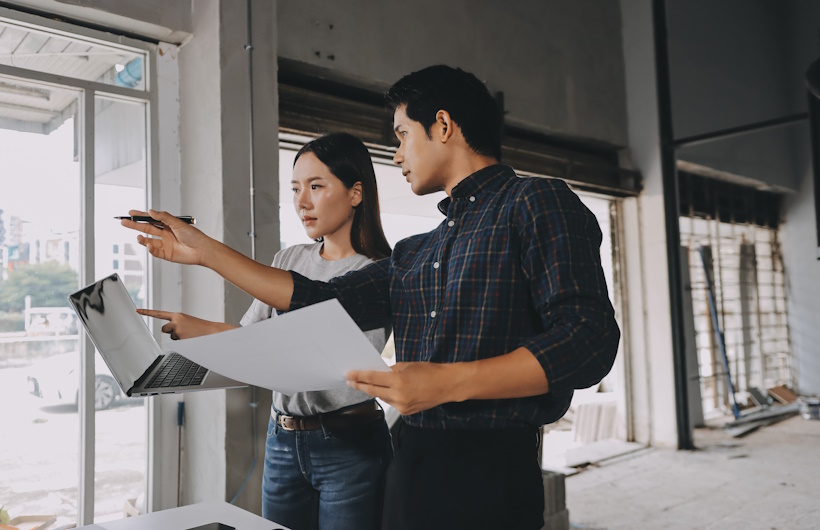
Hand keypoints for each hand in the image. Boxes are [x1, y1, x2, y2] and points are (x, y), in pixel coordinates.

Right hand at [121, 209, 212, 264]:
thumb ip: (164, 217)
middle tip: (124, 222)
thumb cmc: (194, 235)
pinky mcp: (166, 254)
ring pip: (148, 240)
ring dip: (142, 239)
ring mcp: (165, 244)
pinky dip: (150, 249)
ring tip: (138, 237)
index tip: (130, 213)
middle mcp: (165, 233)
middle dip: (135, 225)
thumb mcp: (178, 223)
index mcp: (168, 224)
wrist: (202, 250)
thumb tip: (150, 211)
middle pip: (146, 228)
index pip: (151, 219)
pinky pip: (154, 251)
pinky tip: (148, 245)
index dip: (140, 216)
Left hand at [137, 308, 235, 339]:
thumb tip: (166, 330)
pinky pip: (176, 342)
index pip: (159, 313)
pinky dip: (182, 342)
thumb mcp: (187, 322)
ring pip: (171, 336)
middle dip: (171, 332)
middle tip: (184, 331)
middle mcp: (176, 320)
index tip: (137, 310)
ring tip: (190, 335)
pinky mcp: (179, 337)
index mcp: (178, 315)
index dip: (147, 312)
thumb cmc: (200, 327)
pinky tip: (190, 338)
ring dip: (178, 337)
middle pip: (164, 329)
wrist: (212, 331)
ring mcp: (177, 329)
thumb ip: (176, 323)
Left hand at [346, 362, 460, 414]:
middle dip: (360, 385)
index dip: (358, 376)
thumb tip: (377, 372)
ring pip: (381, 397)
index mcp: (399, 381)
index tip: (349, 375)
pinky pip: (391, 403)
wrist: (446, 385)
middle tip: (350, 381)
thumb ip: (391, 370)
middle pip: (373, 390)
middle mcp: (399, 395)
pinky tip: (384, 391)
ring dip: (373, 390)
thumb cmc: (430, 372)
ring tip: (365, 384)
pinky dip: (386, 396)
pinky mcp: (406, 412)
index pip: (372, 378)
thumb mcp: (407, 365)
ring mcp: (402, 406)